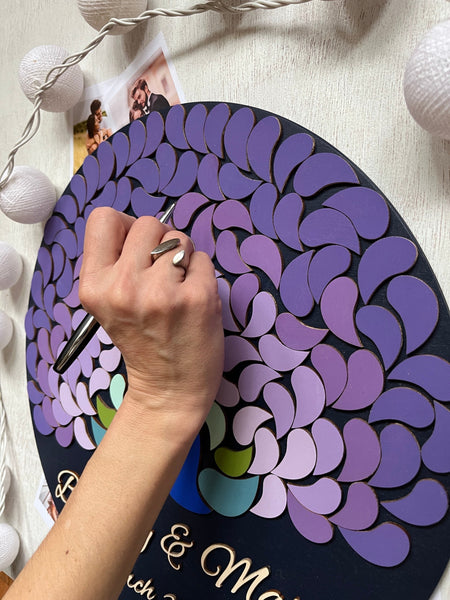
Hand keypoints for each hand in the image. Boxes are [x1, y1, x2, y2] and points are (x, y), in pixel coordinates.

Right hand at [79, 207, 223, 434]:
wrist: (169, 389)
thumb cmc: (143, 341)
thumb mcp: (109, 304)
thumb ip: (117, 263)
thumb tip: (144, 228)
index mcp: (94, 287)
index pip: (103, 218)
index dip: (124, 227)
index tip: (136, 250)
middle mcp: (124, 287)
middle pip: (148, 224)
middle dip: (159, 242)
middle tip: (161, 274)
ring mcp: (162, 292)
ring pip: (178, 238)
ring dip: (182, 258)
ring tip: (177, 288)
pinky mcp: (197, 298)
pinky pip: (202, 258)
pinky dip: (201, 274)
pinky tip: (192, 299)